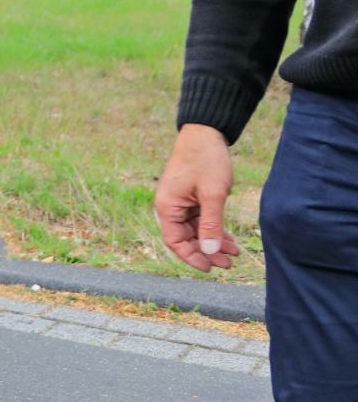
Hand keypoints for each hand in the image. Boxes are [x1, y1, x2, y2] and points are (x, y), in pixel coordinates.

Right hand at [153, 124, 241, 271]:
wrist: (206, 133)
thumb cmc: (206, 160)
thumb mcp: (212, 194)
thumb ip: (211, 224)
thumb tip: (209, 252)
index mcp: (168, 207)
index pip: (174, 242)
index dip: (192, 257)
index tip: (211, 267)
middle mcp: (171, 207)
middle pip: (186, 238)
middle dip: (207, 252)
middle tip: (229, 263)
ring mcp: (181, 202)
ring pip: (195, 231)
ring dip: (213, 242)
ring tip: (234, 253)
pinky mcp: (191, 197)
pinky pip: (201, 220)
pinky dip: (214, 230)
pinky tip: (229, 239)